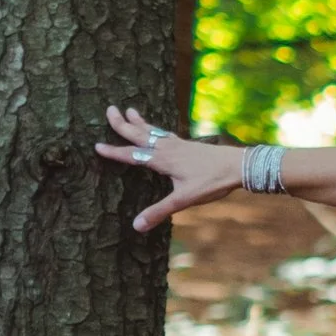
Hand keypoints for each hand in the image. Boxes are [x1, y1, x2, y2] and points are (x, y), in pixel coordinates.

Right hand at [95, 103, 244, 234]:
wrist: (238, 166)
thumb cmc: (212, 182)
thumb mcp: (184, 199)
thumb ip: (160, 211)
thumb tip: (136, 226)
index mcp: (163, 160)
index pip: (133, 155)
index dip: (114, 152)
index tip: (96, 146)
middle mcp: (168, 148)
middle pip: (141, 134)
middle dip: (123, 124)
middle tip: (109, 109)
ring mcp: (179, 144)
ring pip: (154, 130)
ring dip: (140, 122)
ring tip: (130, 110)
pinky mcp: (189, 145)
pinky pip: (167, 133)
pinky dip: (157, 129)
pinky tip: (159, 131)